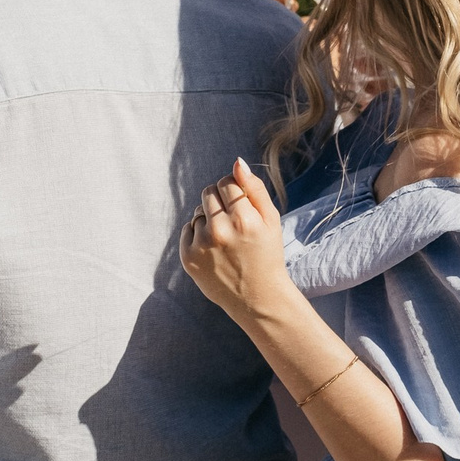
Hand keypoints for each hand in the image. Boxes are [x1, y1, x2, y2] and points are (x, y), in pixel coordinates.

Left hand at [179, 159, 298, 322]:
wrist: (257, 297)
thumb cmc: (267, 254)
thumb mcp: (271, 220)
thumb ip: (255, 188)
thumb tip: (237, 162)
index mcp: (244, 219)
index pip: (227, 181)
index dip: (234, 190)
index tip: (241, 204)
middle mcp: (220, 231)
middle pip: (208, 191)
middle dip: (219, 200)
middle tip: (233, 220)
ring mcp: (201, 245)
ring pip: (198, 211)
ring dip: (209, 218)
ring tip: (226, 239)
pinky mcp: (188, 258)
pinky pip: (188, 229)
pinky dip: (199, 234)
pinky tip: (214, 249)